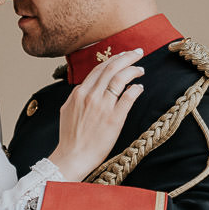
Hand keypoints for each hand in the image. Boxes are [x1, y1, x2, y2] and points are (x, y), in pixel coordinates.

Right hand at [48, 48, 144, 179]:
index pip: (99, 68)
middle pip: (111, 68)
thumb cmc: (70, 138)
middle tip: (138, 52)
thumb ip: (78, 97)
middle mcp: (91, 96)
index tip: (123, 56)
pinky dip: (136, 88)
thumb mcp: (67, 110)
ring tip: (141, 69)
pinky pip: (128, 97)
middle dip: (127, 57)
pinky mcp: (114, 118)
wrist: (72, 157)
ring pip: (120, 78)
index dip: (114, 59)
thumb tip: (86, 87)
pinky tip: (140, 87)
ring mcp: (103, 106)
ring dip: (133, 70)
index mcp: (79, 93)